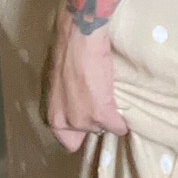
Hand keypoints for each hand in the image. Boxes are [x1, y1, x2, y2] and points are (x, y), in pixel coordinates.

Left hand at [39, 7, 129, 151]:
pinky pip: (117, 126)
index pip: (68, 141)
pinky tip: (124, 116)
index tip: (87, 118)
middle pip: (87, 132)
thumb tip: (76, 103)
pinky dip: (122, 123)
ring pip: (102, 128)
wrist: (79, 37)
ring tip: (109, 98)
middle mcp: (65, 121)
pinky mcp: (101, 112)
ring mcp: (83, 119)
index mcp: (53, 115)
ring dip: (107, 117)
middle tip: (99, 102)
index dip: (79, 130)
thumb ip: (65, 101)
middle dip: (94, 120)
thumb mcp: (59, 83)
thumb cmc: (67, 52)